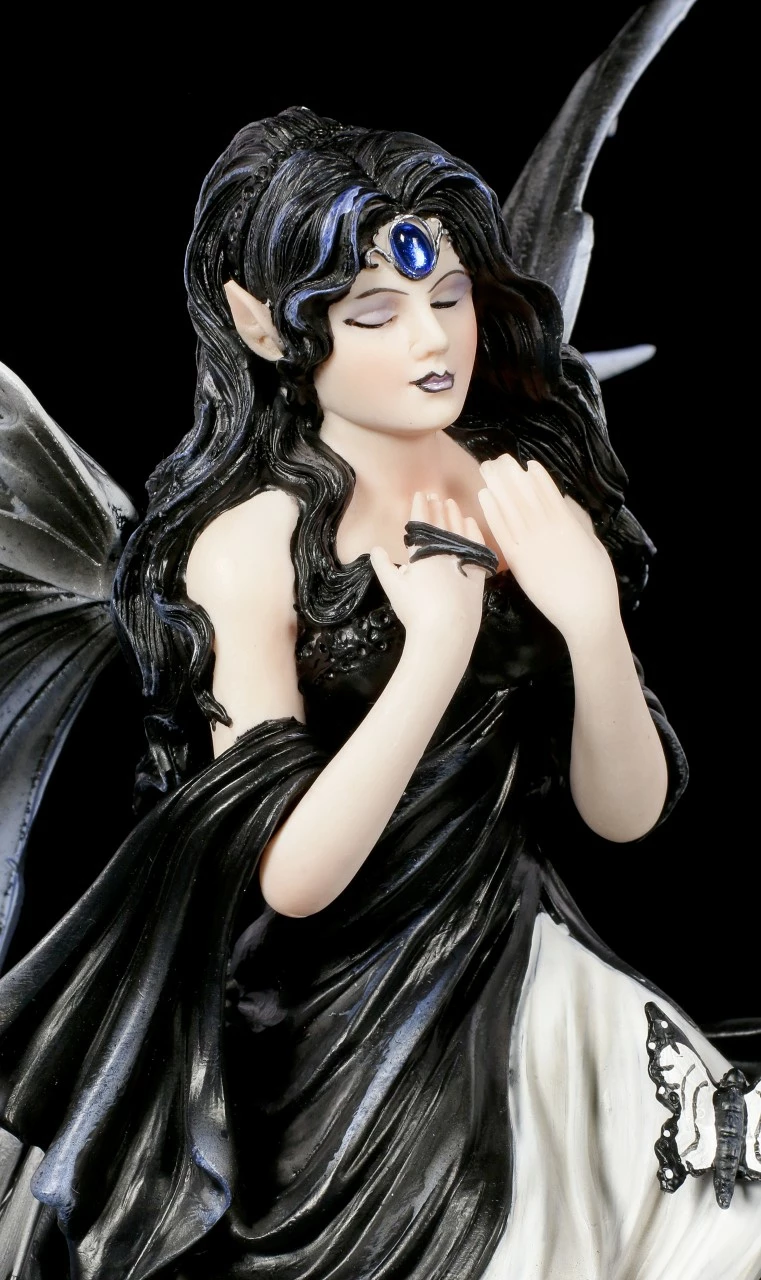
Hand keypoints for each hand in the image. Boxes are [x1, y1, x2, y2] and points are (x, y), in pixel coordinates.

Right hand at [370, 492, 486, 655]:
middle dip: (436, 507)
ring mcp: (462, 559)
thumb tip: (375, 549)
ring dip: (454, 515)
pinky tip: (470, 523)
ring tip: (451, 503)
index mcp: (421, 552)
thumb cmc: (415, 610)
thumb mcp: (393, 588)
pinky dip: (472, 531)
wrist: (446, 630)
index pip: (420, 522)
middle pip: (440, 523)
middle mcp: (443, 549)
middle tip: (436, 494)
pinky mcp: (477, 571)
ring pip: (458, 530)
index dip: (419, 506)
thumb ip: (383, 566)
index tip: (420, 494)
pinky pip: (476, 544)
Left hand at [478, 454, 619, 641]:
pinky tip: (485, 497)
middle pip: (524, 495)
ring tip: (486, 469)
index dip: (535, 477)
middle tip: (497, 460)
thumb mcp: (592, 545)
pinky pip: (502, 531)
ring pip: (511, 508)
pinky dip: (493, 512)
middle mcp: (547, 530)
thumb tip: (564, 504)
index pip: (547, 492)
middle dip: (510, 476)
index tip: (525, 464)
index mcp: (568, 524)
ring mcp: (531, 545)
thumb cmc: (596, 582)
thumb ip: (577, 523)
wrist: (586, 612)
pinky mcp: (519, 561)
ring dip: (497, 486)